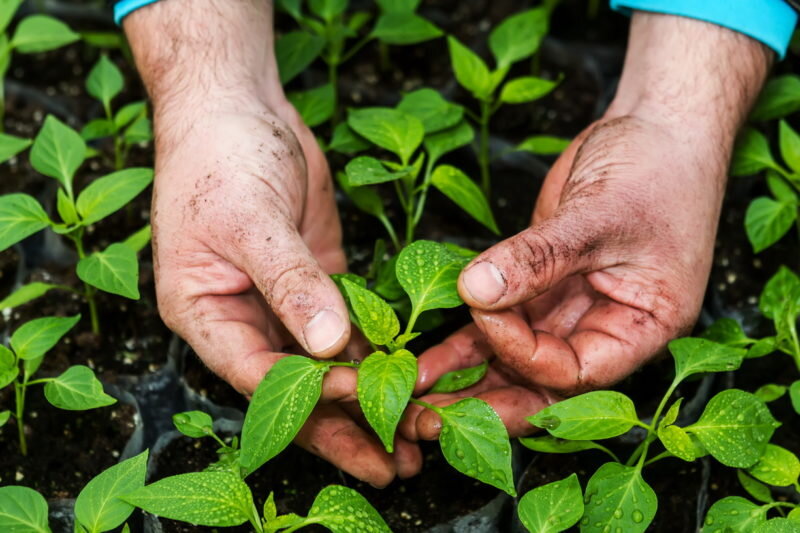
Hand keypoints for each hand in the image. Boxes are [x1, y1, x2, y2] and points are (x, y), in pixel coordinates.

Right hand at [124, 0, 420, 485]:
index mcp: (203, 313)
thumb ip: (290, 282)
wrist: (236, 105)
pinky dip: (376, 356)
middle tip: (395, 463)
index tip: (361, 402)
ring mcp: (282, 303)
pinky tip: (410, 382)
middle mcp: (242, 318)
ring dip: (367, 400)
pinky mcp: (317, 283)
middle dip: (343, 426)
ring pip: (325, 367)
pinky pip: (349, 329)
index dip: (307, 396)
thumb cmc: (221, 156)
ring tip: (414, 441)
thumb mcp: (250, 218)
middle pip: (295, 387)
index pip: (257, 374)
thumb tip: (329, 345)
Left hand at [401, 12, 769, 440]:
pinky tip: (426, 359)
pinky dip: (465, 340)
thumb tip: (475, 289)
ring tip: (412, 393)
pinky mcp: (540, 286)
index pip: (575, 370)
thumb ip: (539, 257)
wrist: (657, 129)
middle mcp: (604, 329)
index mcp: (641, 329)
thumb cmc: (656, 170)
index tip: (484, 310)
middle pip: (540, 384)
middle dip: (484, 402)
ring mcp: (570, 309)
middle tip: (425, 418)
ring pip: (513, 358)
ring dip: (465, 378)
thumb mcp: (600, 217)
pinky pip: (500, 322)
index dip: (523, 352)